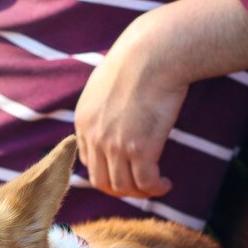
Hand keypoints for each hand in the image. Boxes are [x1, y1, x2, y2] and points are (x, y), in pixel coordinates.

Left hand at [74, 29, 186, 199]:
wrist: (153, 54)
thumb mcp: (105, 84)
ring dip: (140, 192)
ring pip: (122, 187)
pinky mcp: (139, 149)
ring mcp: (115, 145)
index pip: (88, 162)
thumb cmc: (137, 62)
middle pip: (101, 182)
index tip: (125, 171)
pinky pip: (145, 183)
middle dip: (121, 189)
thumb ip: (103, 105)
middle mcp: (94, 137)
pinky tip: (165, 183)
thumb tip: (116, 116)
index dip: (107, 171)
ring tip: (155, 186)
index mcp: (83, 121)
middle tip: (140, 187)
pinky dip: (155, 189)